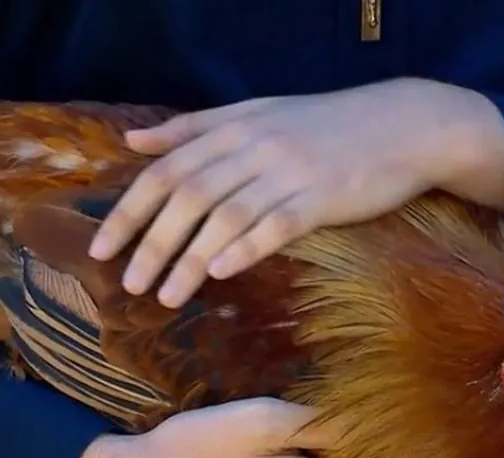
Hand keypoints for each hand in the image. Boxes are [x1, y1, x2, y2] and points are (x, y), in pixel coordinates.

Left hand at [88, 77, 503, 307]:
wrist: (402, 124)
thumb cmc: (322, 125)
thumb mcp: (254, 114)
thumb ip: (192, 128)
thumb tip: (134, 142)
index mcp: (232, 129)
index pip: (164, 171)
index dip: (128, 211)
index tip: (101, 250)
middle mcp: (253, 148)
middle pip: (187, 198)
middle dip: (151, 244)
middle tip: (129, 286)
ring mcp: (288, 172)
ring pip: (225, 218)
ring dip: (189, 260)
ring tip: (164, 298)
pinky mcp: (323, 198)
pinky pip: (276, 226)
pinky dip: (244, 249)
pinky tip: (219, 274)